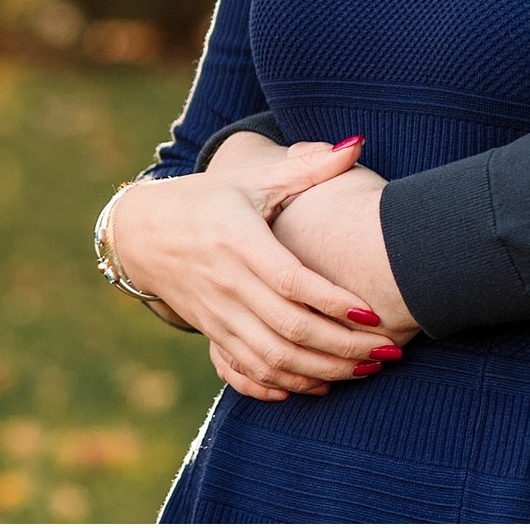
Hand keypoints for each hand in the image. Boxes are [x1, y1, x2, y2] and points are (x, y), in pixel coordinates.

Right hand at [109, 140, 398, 401]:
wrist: (142, 234)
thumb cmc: (208, 199)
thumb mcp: (251, 178)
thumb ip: (307, 167)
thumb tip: (357, 144)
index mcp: (239, 241)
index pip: (291, 281)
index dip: (333, 301)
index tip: (374, 312)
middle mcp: (227, 283)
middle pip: (288, 328)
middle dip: (342, 346)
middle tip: (387, 351)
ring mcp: (217, 315)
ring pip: (272, 358)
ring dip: (322, 371)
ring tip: (366, 369)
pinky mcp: (211, 334)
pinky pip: (248, 371)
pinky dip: (285, 384)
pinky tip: (319, 384)